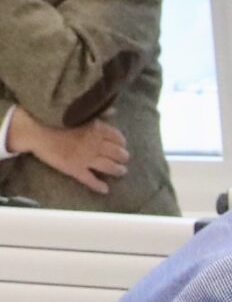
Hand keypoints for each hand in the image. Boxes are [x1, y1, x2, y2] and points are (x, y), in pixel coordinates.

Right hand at [9, 112, 127, 194]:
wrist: (37, 131)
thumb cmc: (56, 119)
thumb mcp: (80, 113)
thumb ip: (99, 113)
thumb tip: (114, 111)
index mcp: (98, 130)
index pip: (118, 138)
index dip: (121, 143)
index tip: (121, 145)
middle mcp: (96, 145)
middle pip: (118, 154)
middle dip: (123, 157)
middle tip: (123, 159)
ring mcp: (86, 158)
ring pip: (109, 167)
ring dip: (118, 170)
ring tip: (121, 171)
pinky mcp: (75, 169)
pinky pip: (90, 180)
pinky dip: (98, 186)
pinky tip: (105, 189)